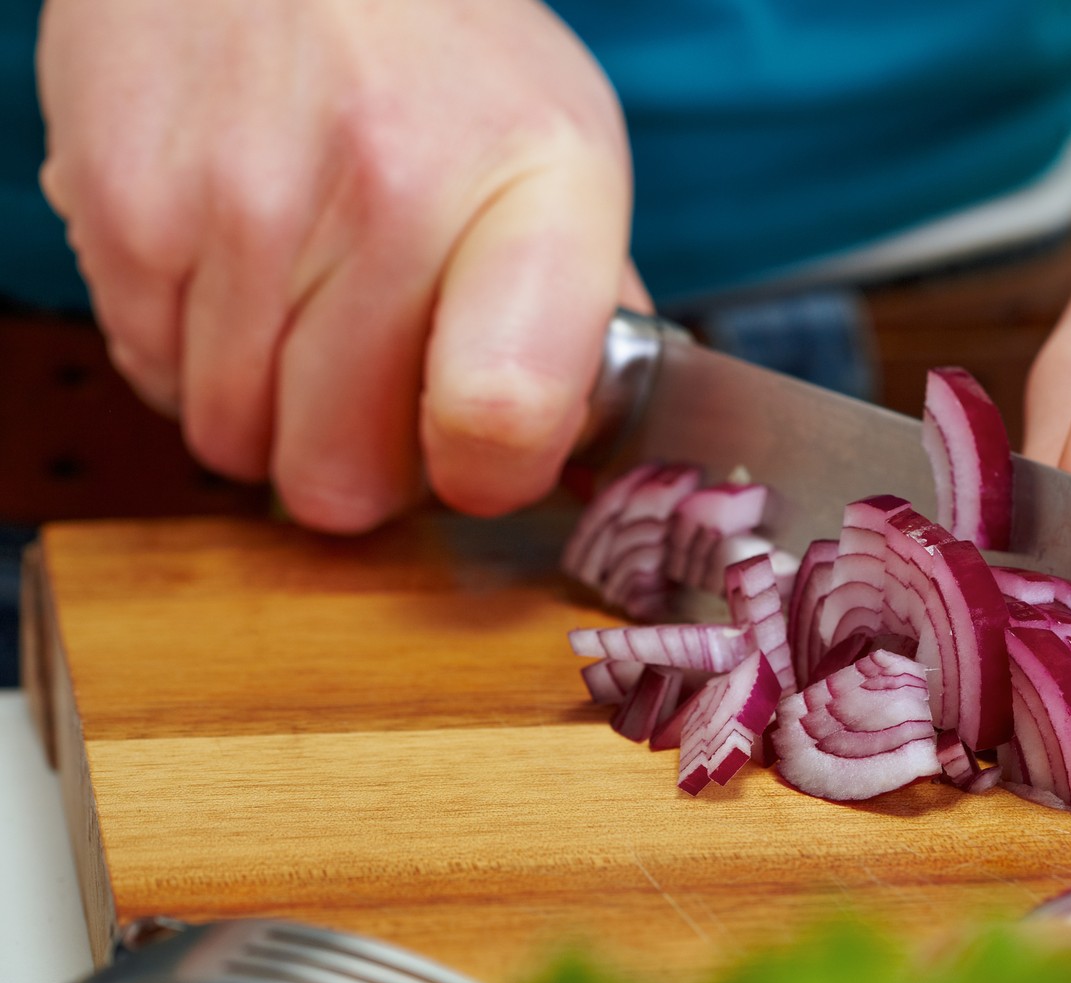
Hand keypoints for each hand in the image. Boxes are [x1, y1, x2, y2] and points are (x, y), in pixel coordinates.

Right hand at [38, 0, 643, 531]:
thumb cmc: (438, 55)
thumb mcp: (561, 152)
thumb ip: (583, 314)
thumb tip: (573, 452)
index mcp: (534, 182)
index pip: (504, 415)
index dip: (488, 477)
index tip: (479, 457)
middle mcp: (389, 191)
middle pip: (342, 479)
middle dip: (361, 463)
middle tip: (379, 389)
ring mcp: (242, 202)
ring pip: (237, 445)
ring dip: (271, 412)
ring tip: (306, 309)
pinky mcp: (126, 205)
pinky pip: (155, 378)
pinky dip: (194, 356)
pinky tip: (235, 274)